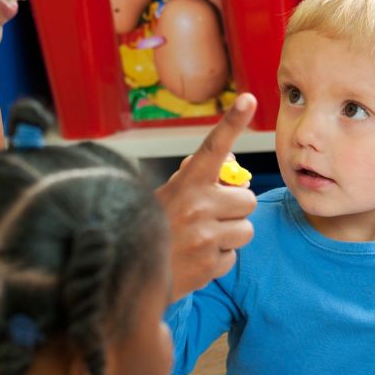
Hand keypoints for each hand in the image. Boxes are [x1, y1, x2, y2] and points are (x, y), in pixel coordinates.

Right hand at [154, 93, 258, 300]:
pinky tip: (196, 257)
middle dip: (234, 209)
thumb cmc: (151, 227)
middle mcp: (198, 207)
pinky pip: (233, 256)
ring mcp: (205, 237)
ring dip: (230, 234)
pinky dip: (219, 257)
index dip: (233, 122)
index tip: (249, 100)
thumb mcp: (167, 194)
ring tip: (201, 238)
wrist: (125, 275)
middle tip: (209, 216)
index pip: (214, 147)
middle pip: (248, 200)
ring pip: (246, 229)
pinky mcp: (210, 264)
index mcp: (186, 183)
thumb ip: (198, 178)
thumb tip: (233, 167)